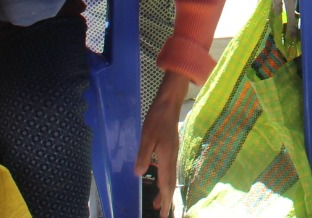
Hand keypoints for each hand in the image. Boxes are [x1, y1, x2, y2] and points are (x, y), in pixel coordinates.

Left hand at [136, 71, 187, 216]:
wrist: (169, 104)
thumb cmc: (157, 119)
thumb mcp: (147, 137)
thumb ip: (143, 155)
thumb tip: (139, 174)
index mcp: (167, 157)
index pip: (166, 183)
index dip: (166, 199)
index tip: (164, 214)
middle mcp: (172, 157)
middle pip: (170, 182)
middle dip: (167, 199)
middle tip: (162, 213)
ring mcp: (172, 153)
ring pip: (170, 176)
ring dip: (165, 190)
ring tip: (159, 203)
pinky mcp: (171, 148)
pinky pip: (169, 170)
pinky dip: (165, 180)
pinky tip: (161, 180)